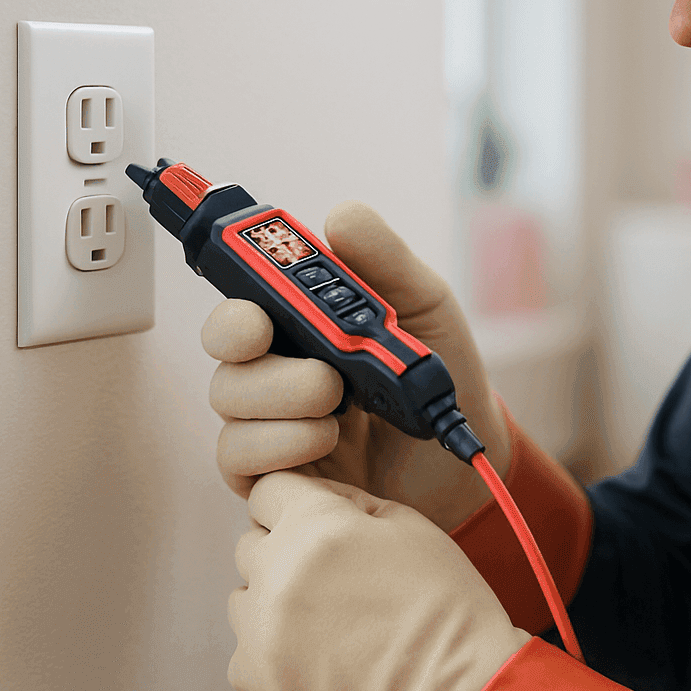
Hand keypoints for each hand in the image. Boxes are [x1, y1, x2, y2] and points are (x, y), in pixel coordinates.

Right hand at [203, 200, 511, 530]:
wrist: (464, 455)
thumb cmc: (444, 375)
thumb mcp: (426, 307)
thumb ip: (386, 261)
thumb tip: (341, 217)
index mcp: (300, 321)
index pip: (240, 303)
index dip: (233, 303)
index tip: (257, 314)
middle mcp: (275, 367)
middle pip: (226, 356)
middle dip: (266, 366)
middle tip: (324, 377)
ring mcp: (271, 422)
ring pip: (230, 410)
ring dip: (287, 411)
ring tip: (343, 415)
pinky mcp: (276, 474)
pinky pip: (241, 463)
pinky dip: (286, 452)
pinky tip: (331, 446)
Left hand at [228, 470, 529, 690]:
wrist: (458, 687)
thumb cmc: (444, 610)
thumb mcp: (409, 525)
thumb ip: (347, 501)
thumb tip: (312, 497)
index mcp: (316, 526)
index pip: (268, 490)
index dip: (296, 501)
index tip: (310, 517)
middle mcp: (280, 573)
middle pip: (252, 541)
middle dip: (285, 548)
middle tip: (333, 572)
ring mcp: (263, 630)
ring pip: (245, 595)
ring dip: (275, 597)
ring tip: (329, 614)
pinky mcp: (258, 676)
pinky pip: (245, 646)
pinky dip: (273, 646)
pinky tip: (319, 647)